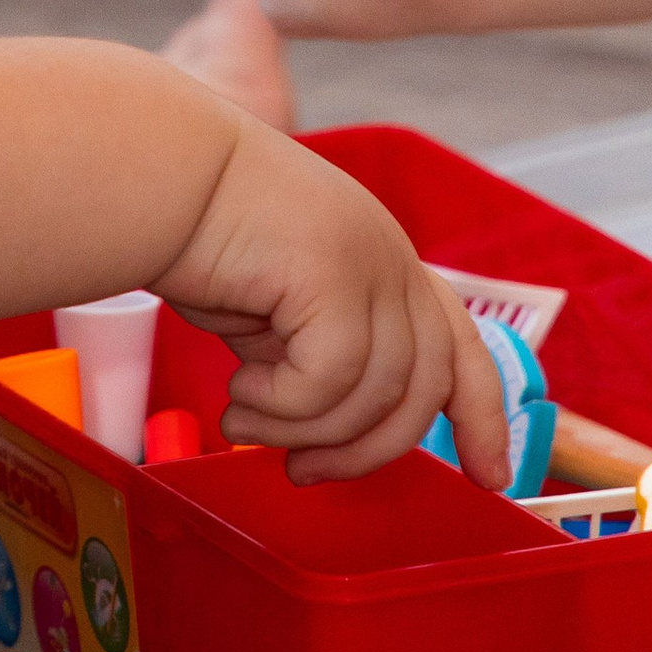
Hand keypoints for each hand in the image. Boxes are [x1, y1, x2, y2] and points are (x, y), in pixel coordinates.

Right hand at [154, 108, 509, 487]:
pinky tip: (236, 392)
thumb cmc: (199, 236)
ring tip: (241, 421)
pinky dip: (282, 406)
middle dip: (368, 450)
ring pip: (375, 393)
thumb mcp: (279, 308)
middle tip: (302, 474)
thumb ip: (319, 355)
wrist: (160, 174)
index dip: (483, 413)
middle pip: (426, 386)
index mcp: (386, 259)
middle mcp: (392, 257)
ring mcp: (371, 262)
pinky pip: (330, 381)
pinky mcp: (336, 276)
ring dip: (301, 430)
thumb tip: (327, 435)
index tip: (491, 477)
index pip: (460, 344)